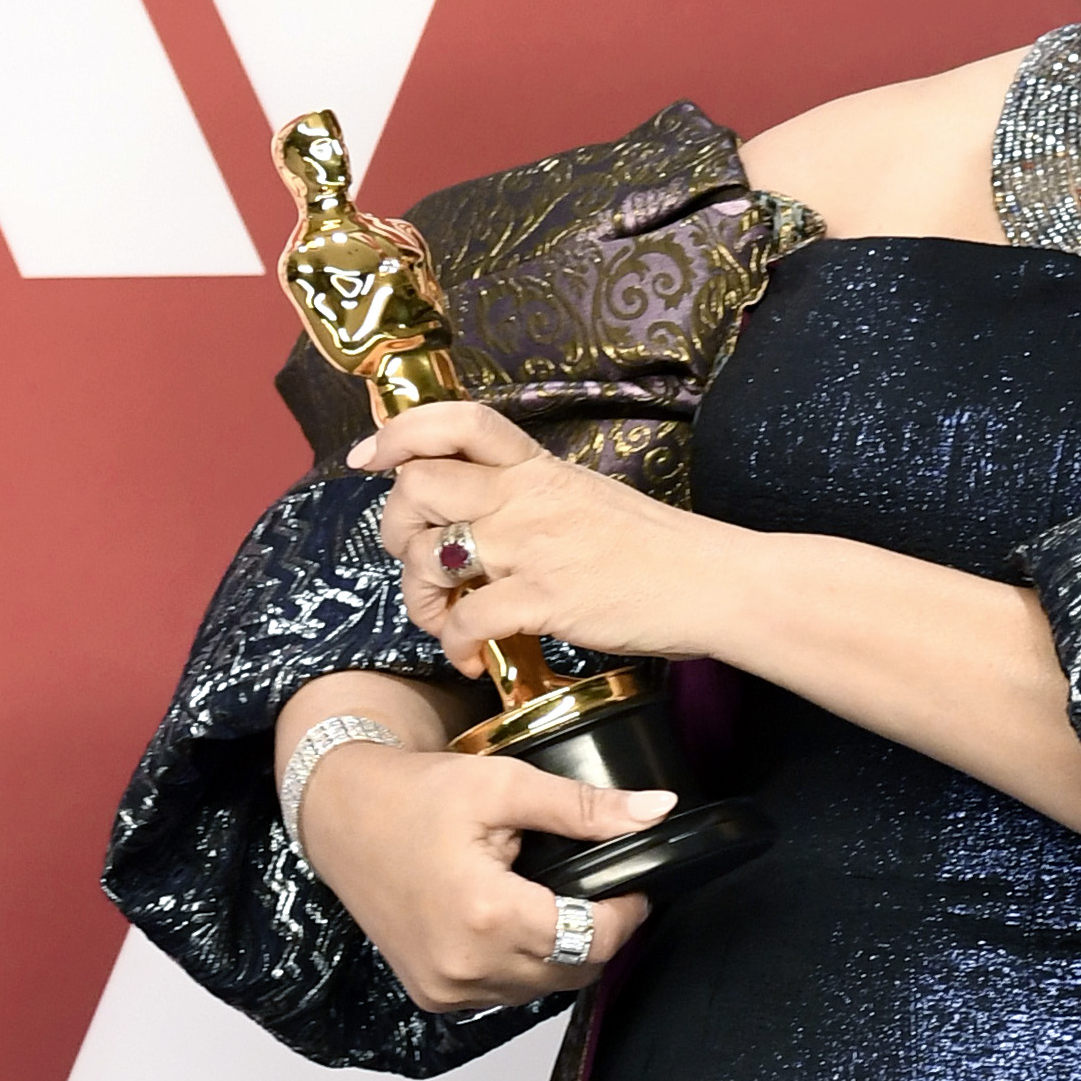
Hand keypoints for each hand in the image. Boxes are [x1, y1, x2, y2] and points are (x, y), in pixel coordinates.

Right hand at [292, 730, 667, 1012]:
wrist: (341, 817)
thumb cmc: (413, 797)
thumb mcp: (503, 787)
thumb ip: (585, 807)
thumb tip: (656, 811)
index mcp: (487, 916)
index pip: (595, 940)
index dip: (626, 913)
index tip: (630, 885)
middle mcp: (466, 966)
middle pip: (574, 971)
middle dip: (597, 933)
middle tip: (594, 889)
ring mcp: (448, 989)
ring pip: (543, 988)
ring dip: (559, 953)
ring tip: (547, 901)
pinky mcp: (435, 996)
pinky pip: (505, 994)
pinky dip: (521, 965)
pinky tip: (511, 925)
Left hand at [348, 402, 752, 673]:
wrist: (711, 582)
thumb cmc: (656, 550)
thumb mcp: (586, 498)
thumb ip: (531, 498)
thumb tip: (482, 516)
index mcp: (536, 467)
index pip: (455, 421)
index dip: (399, 433)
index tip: (369, 458)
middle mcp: (525, 497)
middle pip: (417, 487)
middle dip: (396, 530)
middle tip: (419, 562)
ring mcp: (532, 546)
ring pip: (430, 554)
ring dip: (420, 597)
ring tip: (444, 620)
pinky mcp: (545, 599)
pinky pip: (466, 620)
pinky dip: (455, 646)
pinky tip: (473, 659)